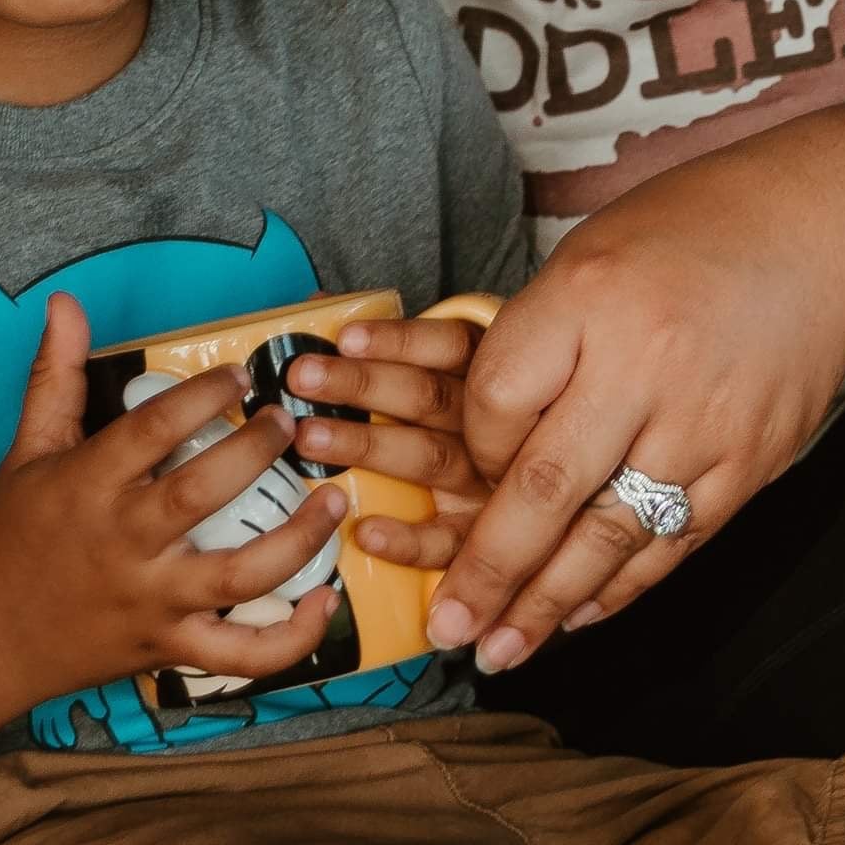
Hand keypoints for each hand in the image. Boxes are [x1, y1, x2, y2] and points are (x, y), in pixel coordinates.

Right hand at [0, 293, 349, 699]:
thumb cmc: (9, 538)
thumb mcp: (27, 449)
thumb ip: (56, 375)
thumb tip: (66, 302)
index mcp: (88, 487)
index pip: (154, 428)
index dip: (204, 394)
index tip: (239, 375)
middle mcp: (124, 543)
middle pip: (205, 492)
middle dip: (258, 450)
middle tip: (288, 422)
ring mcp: (151, 601)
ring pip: (241, 574)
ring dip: (298, 538)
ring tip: (333, 498)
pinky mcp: (168, 649)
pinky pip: (241, 654)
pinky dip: (291, 637)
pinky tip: (324, 600)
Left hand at [281, 311, 491, 567]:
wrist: (542, 496)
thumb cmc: (470, 417)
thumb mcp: (450, 369)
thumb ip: (386, 341)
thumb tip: (316, 305)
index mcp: (487, 374)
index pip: (448, 346)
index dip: (396, 341)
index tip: (345, 337)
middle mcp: (491, 422)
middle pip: (428, 397)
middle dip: (361, 385)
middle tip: (302, 378)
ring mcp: (489, 479)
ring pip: (429, 457)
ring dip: (367, 446)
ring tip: (312, 438)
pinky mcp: (483, 532)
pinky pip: (449, 539)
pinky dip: (409, 538)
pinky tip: (366, 530)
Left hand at [428, 126, 844, 675]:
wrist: (820, 234)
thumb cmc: (684, 236)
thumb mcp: (588, 257)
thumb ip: (536, 342)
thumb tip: (476, 440)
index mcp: (586, 297)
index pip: (495, 402)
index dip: (470, 449)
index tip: (469, 463)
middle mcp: (644, 364)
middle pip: (544, 486)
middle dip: (486, 570)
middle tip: (446, 628)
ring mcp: (704, 422)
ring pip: (610, 535)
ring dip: (548, 605)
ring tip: (499, 653)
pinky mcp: (751, 463)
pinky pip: (675, 543)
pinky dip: (624, 587)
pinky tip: (580, 616)